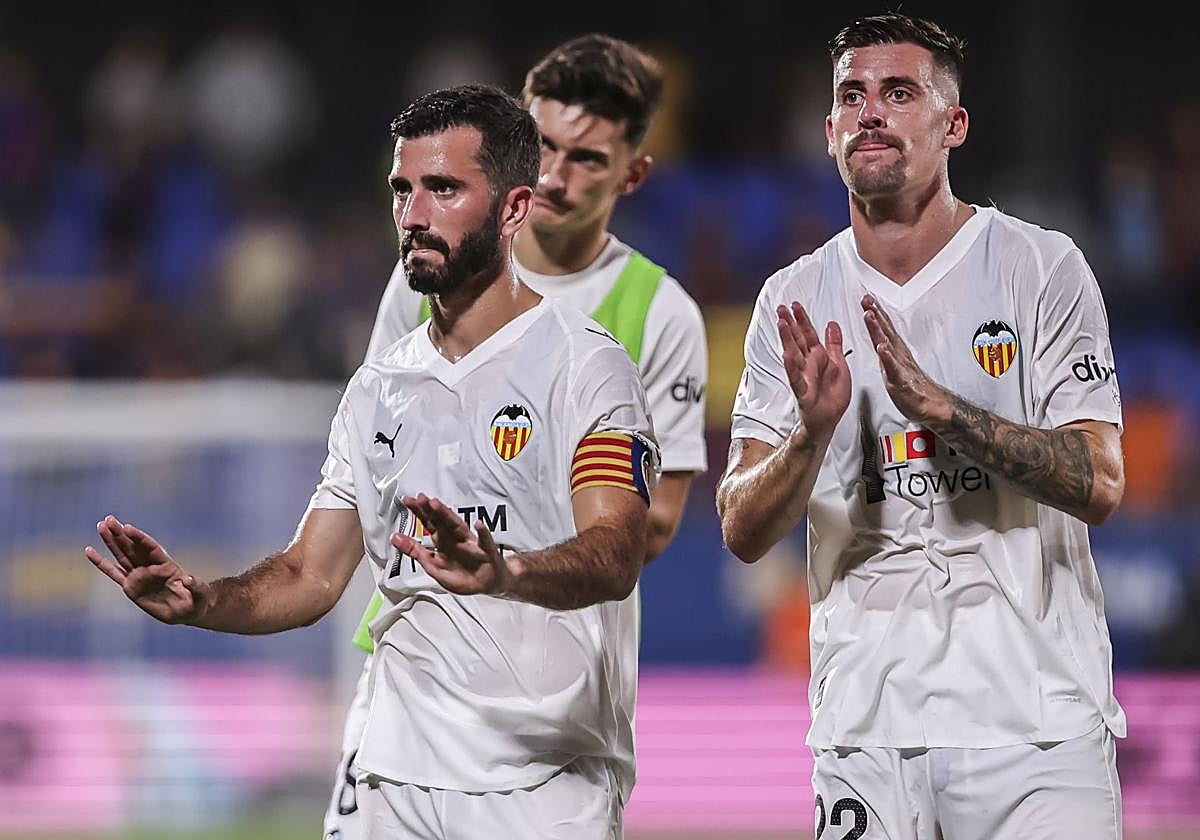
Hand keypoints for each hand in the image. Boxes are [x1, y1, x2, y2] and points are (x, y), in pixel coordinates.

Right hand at [84, 515, 210, 624]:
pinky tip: (89, 551)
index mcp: (166, 565)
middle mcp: (150, 567)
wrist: (187, 610)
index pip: (151, 547)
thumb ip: (195, 586)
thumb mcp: (200, 594)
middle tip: (108, 519)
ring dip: (111, 541)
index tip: (127, 527)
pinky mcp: (130, 586)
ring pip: (121, 555)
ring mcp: (139, 575)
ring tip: (101, 525)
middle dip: (121, 533)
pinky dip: (101, 563)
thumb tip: (187, 579)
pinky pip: (113, 573)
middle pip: (133, 547)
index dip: (139, 538)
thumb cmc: (197, 600)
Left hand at [392, 494, 512, 595]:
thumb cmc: (462, 575)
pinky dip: (483, 533)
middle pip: (441, 521)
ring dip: (448, 515)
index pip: (429, 523)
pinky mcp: (486, 552)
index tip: (408, 501)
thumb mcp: (433, 566)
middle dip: (430, 509)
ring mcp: (471, 543)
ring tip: (437, 505)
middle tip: (420, 498)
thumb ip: (414, 552)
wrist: (487, 585)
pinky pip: (485, 541)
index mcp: (442, 541)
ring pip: (458, 526)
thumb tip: (395, 538)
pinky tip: (478, 524)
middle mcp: (455, 538)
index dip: (419, 512)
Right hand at [777, 302, 850, 442]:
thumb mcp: (840, 364)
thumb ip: (834, 344)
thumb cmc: (832, 395)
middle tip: (781, 307)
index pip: (808, 334)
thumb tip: (832, 324)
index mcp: (818, 357)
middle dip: (789, 323)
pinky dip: (791, 367)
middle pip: (797, 340)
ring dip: (786, 338)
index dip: (802, 319)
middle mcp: (808, 365)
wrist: (829, 419)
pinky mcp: (802, 391)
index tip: (795, 305)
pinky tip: (786, 355)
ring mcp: (803, 377)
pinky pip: (795, 378)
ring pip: (793, 354)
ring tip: (781, 323)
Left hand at [861, 295, 946, 422]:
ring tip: (870, 315)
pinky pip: (893, 367)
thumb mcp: (895, 367)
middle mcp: (899, 355)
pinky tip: (882, 348)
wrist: (931, 406)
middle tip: (866, 299)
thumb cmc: (914, 388)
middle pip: (885, 330)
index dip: (876, 312)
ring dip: (878, 329)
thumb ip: (888, 354)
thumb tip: (882, 342)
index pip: (885, 328)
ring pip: (887, 344)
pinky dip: (887, 357)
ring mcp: (900, 366)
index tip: (868, 298)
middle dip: (875, 313)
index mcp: (896, 351)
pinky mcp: (901, 380)